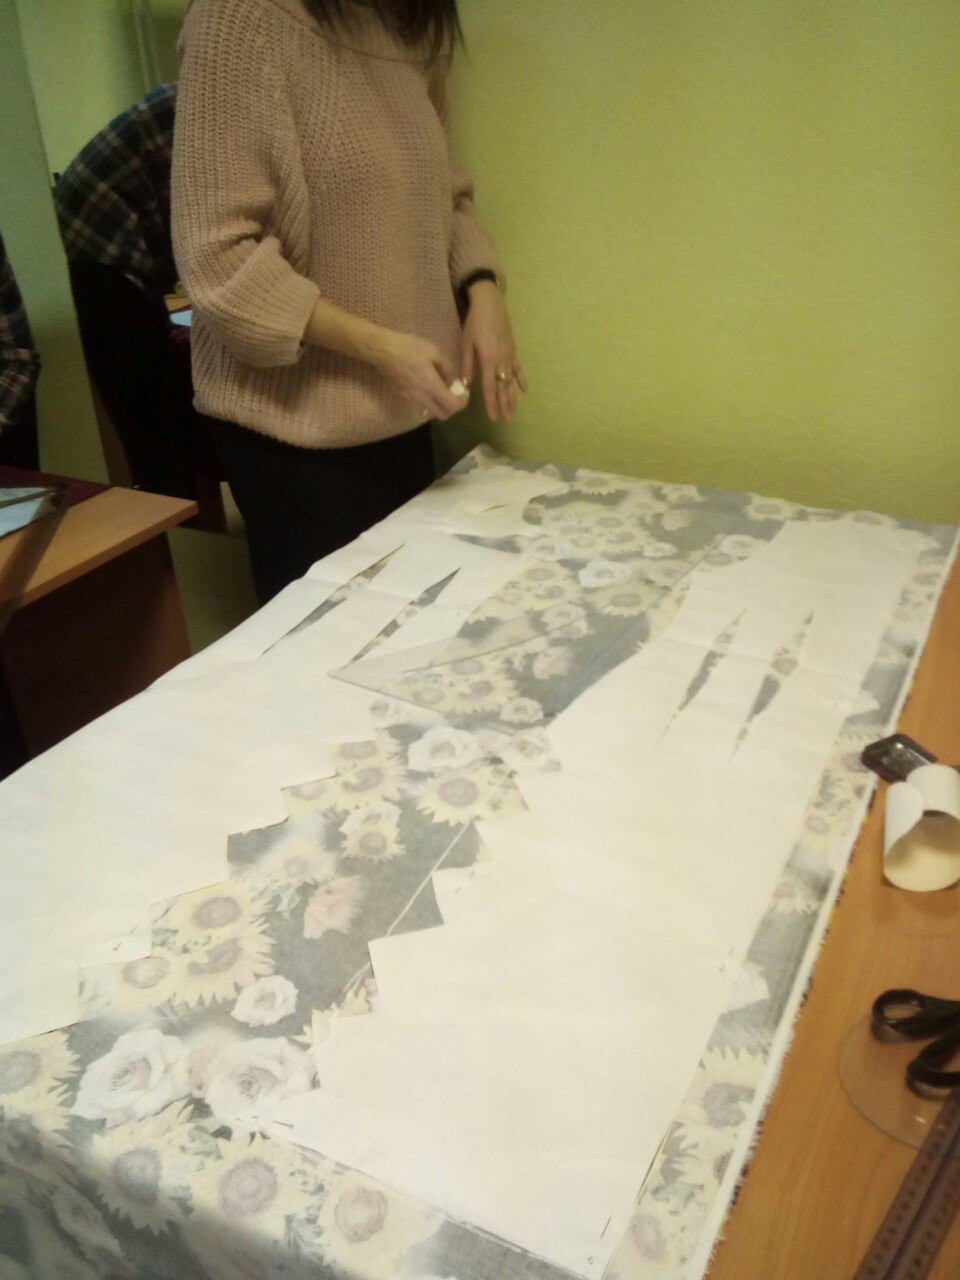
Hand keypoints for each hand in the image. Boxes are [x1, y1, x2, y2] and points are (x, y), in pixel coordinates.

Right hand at [368, 329, 467, 420]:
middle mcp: (421, 398)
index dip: (462, 402)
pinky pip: (420, 406)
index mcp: (430, 386)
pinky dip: (428, 401)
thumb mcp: (434, 351)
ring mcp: (409, 400)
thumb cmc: (408, 346)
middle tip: (453, 394)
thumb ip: (447, 369)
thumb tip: (452, 382)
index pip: (452, 406)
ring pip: (430, 412)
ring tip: (439, 389)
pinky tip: (425, 387)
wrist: (381, 350)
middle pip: (442, 415)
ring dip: (439, 405)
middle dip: (452, 407)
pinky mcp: (401, 399)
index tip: (464, 393)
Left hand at [461, 281, 528, 421]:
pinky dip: (521, 380)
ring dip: (512, 397)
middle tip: (506, 420)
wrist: (490, 303)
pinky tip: (524, 391)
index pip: (490, 387)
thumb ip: (467, 365)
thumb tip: (466, 385)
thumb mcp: (466, 343)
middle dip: (504, 405)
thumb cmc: (475, 322)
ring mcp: (509, 356)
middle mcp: (501, 361)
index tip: (493, 417)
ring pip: (511, 381)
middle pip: (503, 387)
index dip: (491, 403)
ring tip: (513, 412)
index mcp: (488, 359)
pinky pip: (518, 369)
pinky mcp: (513, 351)